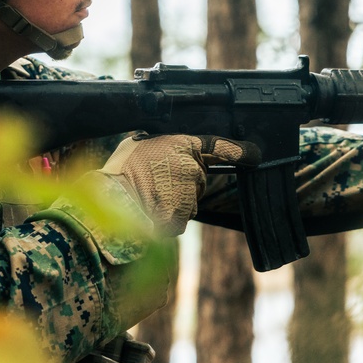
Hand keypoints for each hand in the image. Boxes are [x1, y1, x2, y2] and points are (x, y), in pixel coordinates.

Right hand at [99, 133, 259, 235]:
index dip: (237, 150)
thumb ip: (159, 149)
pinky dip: (166, 219)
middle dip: (180, 184)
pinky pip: (179, 218)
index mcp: (179, 143)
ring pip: (187, 200)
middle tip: (151, 183)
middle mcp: (190, 165)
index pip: (216, 144)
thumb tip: (165, 158)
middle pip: (196, 178)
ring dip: (171, 203)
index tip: (254, 154)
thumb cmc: (118, 173)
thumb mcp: (136, 146)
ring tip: (145, 197)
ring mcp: (189, 190)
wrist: (108, 199)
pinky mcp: (184, 212)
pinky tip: (149, 212)